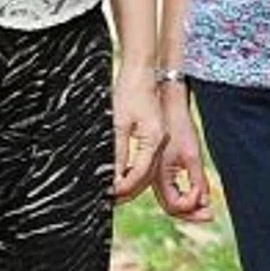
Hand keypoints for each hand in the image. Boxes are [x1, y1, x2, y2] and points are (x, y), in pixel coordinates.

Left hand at [112, 73, 164, 201]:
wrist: (143, 71)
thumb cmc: (130, 91)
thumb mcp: (119, 122)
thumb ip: (116, 151)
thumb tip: (111, 176)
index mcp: (154, 139)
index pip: (139, 174)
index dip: (122, 187)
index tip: (108, 194)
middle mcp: (161, 143)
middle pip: (148, 178)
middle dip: (128, 192)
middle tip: (109, 199)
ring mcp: (161, 141)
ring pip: (150, 174)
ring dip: (132, 185)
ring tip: (113, 193)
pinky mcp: (157, 138)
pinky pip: (148, 164)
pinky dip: (136, 174)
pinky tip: (122, 176)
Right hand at [153, 86, 213, 222]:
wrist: (168, 105)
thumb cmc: (178, 126)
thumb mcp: (192, 153)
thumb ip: (198, 179)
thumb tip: (205, 201)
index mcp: (158, 176)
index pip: (173, 206)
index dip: (190, 206)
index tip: (203, 196)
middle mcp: (154, 179)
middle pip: (172, 208)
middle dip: (191, 214)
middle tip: (209, 215)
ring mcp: (157, 174)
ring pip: (172, 200)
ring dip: (189, 207)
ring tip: (207, 209)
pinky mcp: (162, 168)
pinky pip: (172, 189)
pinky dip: (186, 195)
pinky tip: (199, 193)